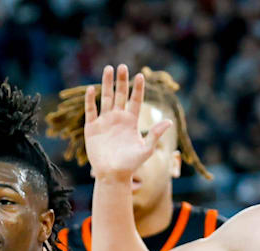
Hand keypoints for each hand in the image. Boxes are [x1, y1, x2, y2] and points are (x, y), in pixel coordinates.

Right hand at [83, 64, 171, 179]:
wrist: (113, 175)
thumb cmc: (131, 164)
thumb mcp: (146, 149)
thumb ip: (155, 134)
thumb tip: (169, 121)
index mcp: (131, 121)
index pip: (135, 100)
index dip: (137, 88)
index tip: (140, 75)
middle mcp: (118, 118)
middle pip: (120, 95)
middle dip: (121, 81)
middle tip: (122, 66)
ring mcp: (105, 122)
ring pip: (106, 98)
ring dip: (106, 84)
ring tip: (108, 69)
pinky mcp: (92, 128)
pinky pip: (91, 111)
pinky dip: (91, 101)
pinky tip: (92, 90)